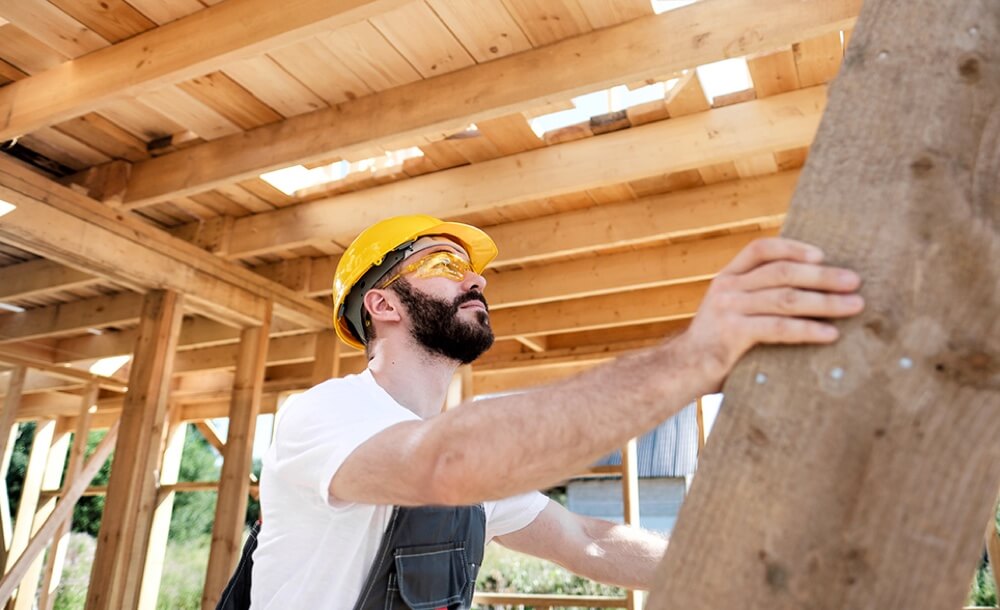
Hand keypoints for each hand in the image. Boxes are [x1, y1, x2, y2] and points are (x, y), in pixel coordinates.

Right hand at [680, 237, 863, 388]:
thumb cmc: (714, 346)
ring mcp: (728, 310)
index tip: (822, 254)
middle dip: (822, 276)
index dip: (794, 248)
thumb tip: (809, 295)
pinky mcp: (732, 334)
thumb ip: (757, 300)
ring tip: (854, 306)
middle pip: (782, 272)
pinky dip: (808, 329)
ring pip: (786, 299)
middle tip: (854, 281)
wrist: (678, 372)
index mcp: (726, 278)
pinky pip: (779, 328)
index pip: (761, 249)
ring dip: (825, 301)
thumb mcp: (731, 313)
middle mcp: (726, 288)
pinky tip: (830, 334)